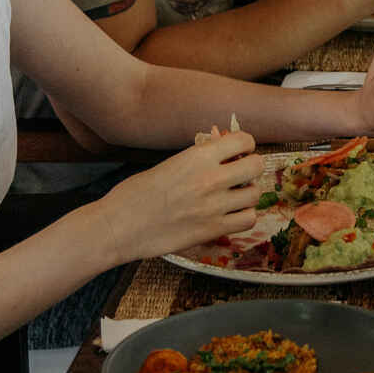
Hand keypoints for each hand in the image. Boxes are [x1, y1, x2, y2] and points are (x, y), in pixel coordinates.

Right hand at [98, 129, 262, 262]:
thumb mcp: (171, 164)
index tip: (238, 153)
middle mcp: (210, 178)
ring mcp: (212, 206)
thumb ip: (201, 156)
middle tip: (239, 175)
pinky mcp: (210, 231)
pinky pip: (248, 220)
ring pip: (255, 194)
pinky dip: (244, 217)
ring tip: (234, 197)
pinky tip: (230, 215)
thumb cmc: (137, 193)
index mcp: (198, 156)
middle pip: (257, 165)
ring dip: (247, 194)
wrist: (116, 227)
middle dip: (250, 168)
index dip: (245, 146)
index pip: (244, 140)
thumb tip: (224, 144)